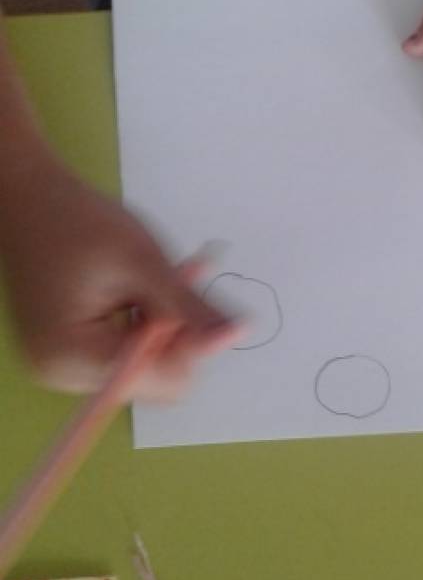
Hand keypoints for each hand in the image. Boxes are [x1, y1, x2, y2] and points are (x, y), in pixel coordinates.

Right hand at [0, 158, 239, 397]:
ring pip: (144, 366)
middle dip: (175, 336)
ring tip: (157, 279)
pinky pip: (124, 353)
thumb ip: (191, 308)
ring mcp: (61, 367)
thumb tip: (239, 333)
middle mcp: (61, 374)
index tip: (208, 306)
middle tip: (183, 285)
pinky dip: (142, 325)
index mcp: (71, 357)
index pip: (158, 380)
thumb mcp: (144, 263)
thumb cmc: (79, 222)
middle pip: (152, 380)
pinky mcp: (66, 354)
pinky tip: (140, 290)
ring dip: (162, 327)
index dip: (191, 347)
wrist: (26, 199)